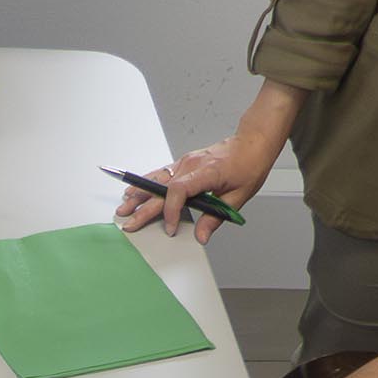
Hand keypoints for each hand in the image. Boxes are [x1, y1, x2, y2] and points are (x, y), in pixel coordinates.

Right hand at [114, 130, 278, 243]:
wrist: (252, 141)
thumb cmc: (249, 164)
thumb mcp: (239, 196)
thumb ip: (216, 218)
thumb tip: (201, 236)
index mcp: (206, 173)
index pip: (179, 191)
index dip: (170, 211)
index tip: (169, 228)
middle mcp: (191, 165)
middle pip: (161, 188)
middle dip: (143, 207)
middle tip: (128, 221)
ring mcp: (185, 162)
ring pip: (157, 179)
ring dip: (139, 192)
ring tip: (124, 205)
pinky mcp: (184, 162)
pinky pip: (161, 173)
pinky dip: (146, 182)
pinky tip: (135, 189)